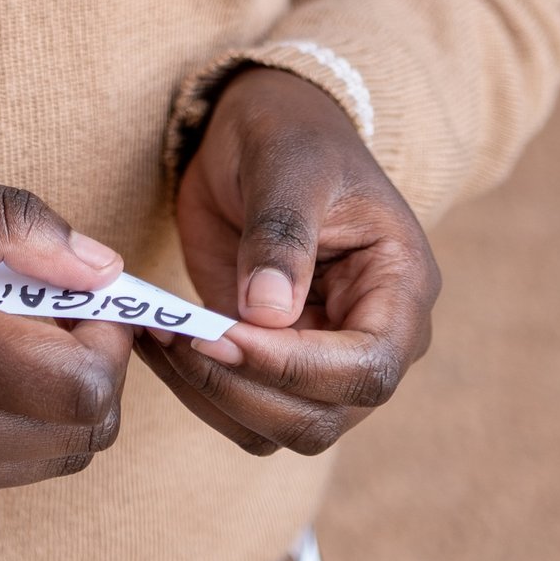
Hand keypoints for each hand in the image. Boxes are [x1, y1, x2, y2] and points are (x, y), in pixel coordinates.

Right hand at [0, 169, 136, 507]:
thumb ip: (12, 222)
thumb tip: (104, 270)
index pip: (78, 386)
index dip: (109, 341)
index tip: (84, 297)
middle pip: (77, 435)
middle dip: (93, 373)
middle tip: (55, 315)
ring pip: (47, 463)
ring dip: (57, 406)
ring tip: (8, 341)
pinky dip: (14, 429)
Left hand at [140, 66, 438, 457]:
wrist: (261, 130)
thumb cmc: (290, 134)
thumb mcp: (287, 164)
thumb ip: (282, 233)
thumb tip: (268, 314)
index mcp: (401, 288)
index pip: (369, 367)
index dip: (298, 367)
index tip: (228, 332)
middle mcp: (372, 337)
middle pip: (324, 416)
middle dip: (246, 388)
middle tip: (182, 339)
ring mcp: (322, 358)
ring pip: (278, 429)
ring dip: (213, 397)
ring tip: (161, 337)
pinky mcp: (272, 362)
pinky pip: (240, 409)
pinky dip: (197, 393)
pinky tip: (158, 344)